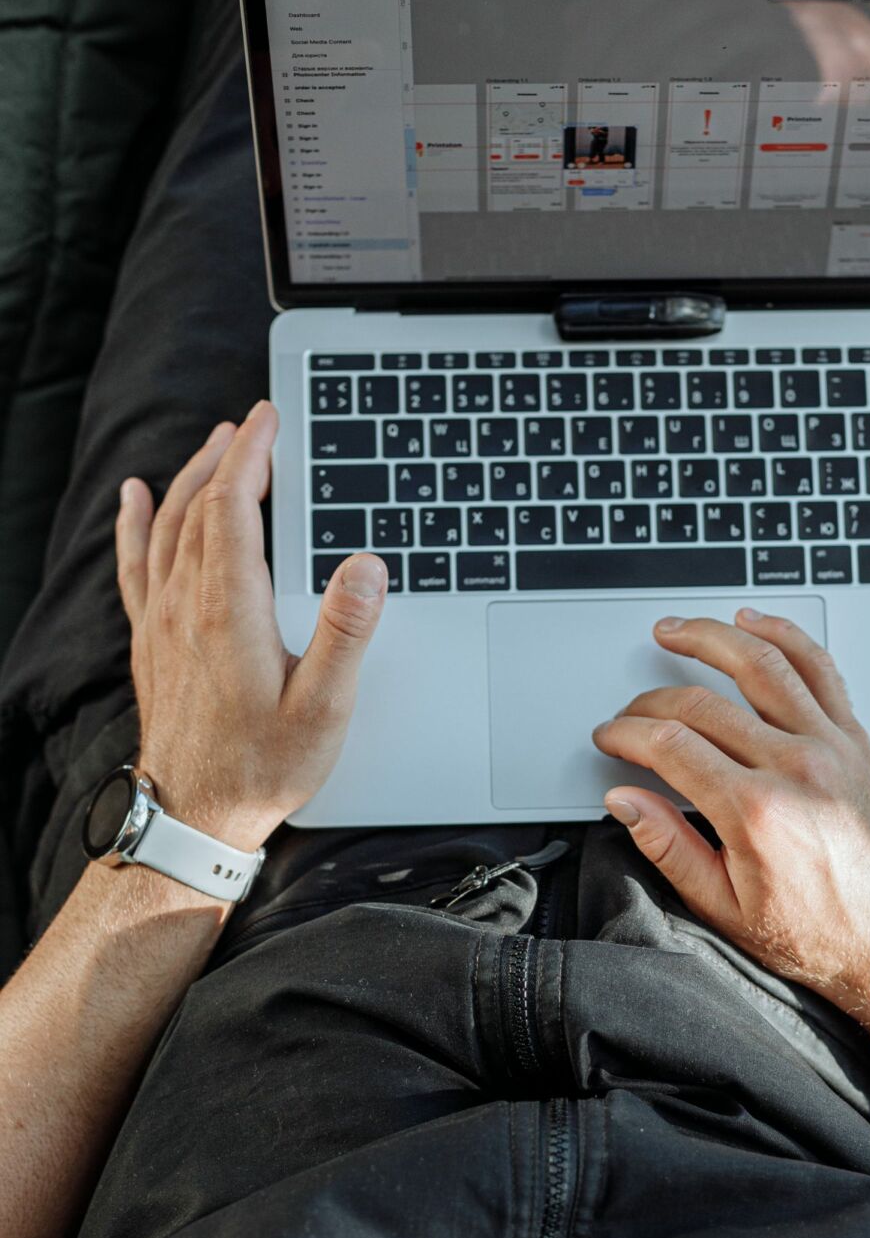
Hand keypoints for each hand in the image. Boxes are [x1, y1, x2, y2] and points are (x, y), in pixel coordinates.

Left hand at [115, 402, 386, 850]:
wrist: (195, 817)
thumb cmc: (263, 769)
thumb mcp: (324, 709)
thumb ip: (347, 633)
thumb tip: (366, 566)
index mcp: (230, 613)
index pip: (234, 508)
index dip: (252, 456)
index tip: (269, 420)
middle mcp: (186, 607)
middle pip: (200, 507)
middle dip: (229, 456)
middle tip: (256, 425)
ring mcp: (161, 622)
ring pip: (169, 527)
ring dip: (192, 478)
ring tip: (216, 445)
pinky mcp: (151, 641)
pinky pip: (136, 563)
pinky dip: (137, 522)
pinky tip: (137, 497)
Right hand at [592, 610, 869, 1057]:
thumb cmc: (816, 933)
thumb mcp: (724, 906)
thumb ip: (668, 846)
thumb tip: (625, 800)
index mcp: (755, 812)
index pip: (671, 746)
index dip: (627, 734)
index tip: (610, 737)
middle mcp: (796, 768)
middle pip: (704, 704)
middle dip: (652, 700)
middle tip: (630, 712)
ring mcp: (831, 746)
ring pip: (763, 664)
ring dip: (712, 637)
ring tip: (676, 630)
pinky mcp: (855, 741)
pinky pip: (820, 670)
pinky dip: (786, 636)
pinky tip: (755, 622)